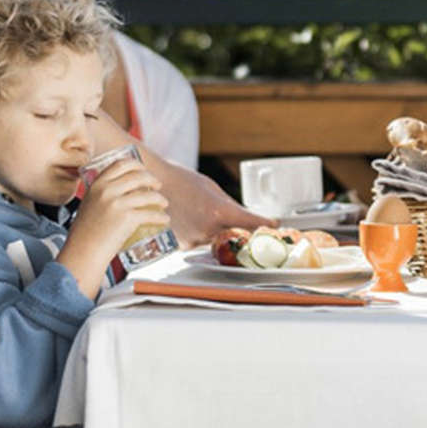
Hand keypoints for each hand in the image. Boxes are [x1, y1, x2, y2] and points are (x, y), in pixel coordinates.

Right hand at [59, 157, 169, 297]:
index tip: (144, 170)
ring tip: (163, 203)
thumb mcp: (90, 204)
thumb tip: (123, 189)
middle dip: (152, 179)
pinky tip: (164, 219)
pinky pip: (150, 213)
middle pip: (138, 176)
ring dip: (160, 199)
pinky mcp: (127, 218)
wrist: (83, 252)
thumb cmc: (86, 232)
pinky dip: (161, 216)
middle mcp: (107, 190)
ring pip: (148, 195)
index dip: (137, 165)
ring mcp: (117, 203)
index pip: (120, 164)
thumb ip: (103, 194)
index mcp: (97, 184)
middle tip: (157, 186)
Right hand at [150, 161, 270, 246]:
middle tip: (248, 230)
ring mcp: (192, 240)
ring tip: (205, 218)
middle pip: (235, 238)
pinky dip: (200, 236)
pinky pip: (199, 244)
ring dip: (218, 235)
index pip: (251, 223)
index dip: (266, 224)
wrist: (151, 183)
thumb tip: (247, 217)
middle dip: (242, 234)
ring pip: (216, 243)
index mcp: (219, 211)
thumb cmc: (181, 181)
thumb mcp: (212, 189)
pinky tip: (192, 223)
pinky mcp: (180, 246)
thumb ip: (230, 207)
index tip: (274, 225)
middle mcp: (207, 229)